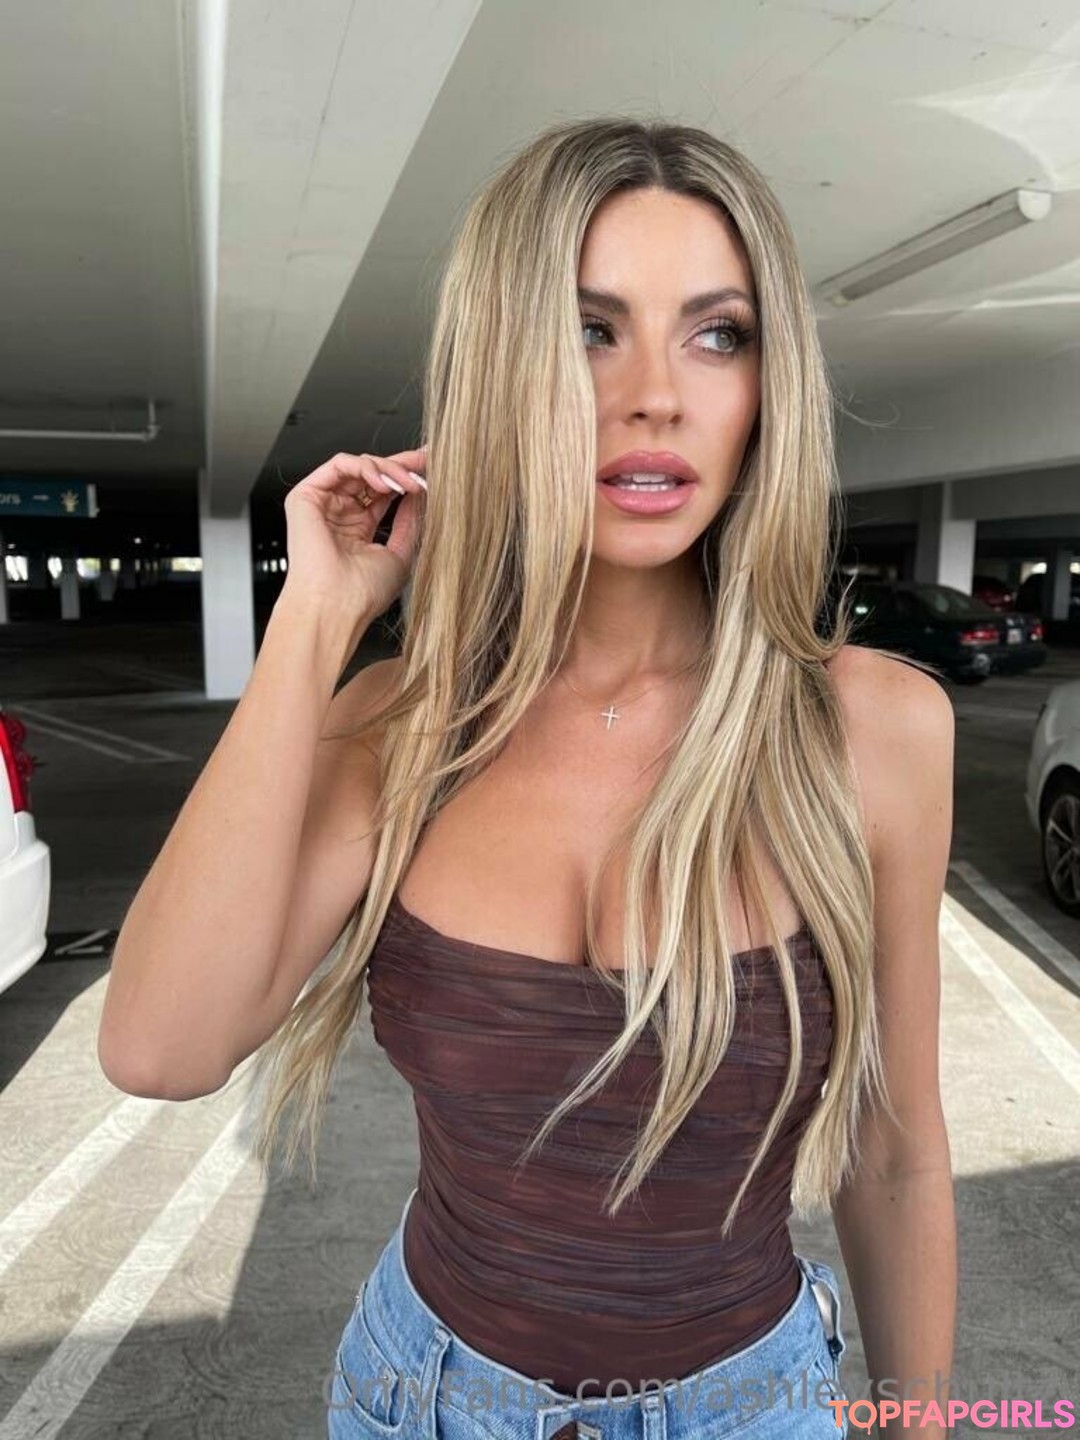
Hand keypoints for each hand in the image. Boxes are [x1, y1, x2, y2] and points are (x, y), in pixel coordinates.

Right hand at [279, 446, 426, 622]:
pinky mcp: (306, 496)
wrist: (337, 607)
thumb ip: (410, 521)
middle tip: (424, 465)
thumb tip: (421, 494)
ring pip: (358, 466)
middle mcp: (339, 515)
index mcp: (358, 530)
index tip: (431, 469)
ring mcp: (323, 505)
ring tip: (407, 484)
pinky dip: (365, 466)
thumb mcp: (400, 552)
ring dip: (388, 468)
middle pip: (372, 475)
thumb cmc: (363, 594)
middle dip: (401, 466)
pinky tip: (384, 483)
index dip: (407, 478)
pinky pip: (339, 464)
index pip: (384, 492)